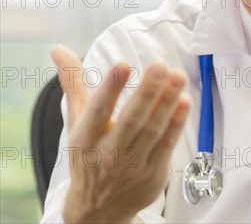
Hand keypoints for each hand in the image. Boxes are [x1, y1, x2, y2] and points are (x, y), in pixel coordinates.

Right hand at [50, 45, 190, 222]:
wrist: (98, 209)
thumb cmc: (89, 155)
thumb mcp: (77, 120)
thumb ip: (73, 83)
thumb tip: (59, 49)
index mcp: (85, 137)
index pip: (98, 110)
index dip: (111, 87)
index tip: (123, 64)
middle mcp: (108, 153)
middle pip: (131, 120)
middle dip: (147, 92)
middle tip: (160, 66)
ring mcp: (132, 165)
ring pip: (152, 131)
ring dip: (167, 103)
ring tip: (178, 77)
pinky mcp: (153, 173)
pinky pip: (167, 145)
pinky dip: (176, 124)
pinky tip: (185, 102)